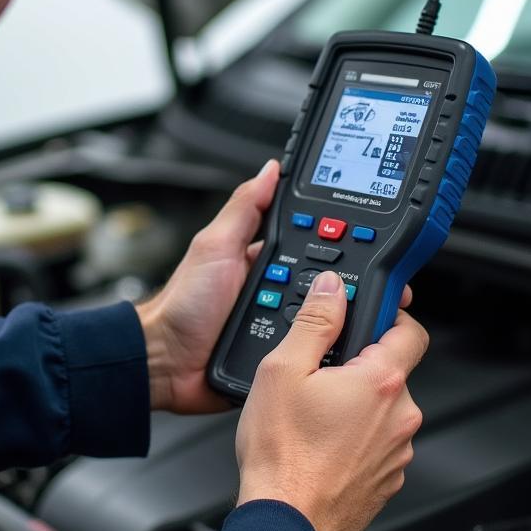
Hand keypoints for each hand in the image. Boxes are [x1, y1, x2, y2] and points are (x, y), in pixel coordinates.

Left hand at [135, 160, 411, 414]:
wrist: (167, 360)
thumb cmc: (183, 303)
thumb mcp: (214, 245)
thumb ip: (244, 208)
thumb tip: (270, 170)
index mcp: (264, 259)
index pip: (313, 243)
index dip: (337, 240)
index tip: (362, 238)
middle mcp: (276, 291)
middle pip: (326, 283)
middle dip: (342, 285)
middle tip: (348, 287)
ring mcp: (280, 324)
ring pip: (325, 319)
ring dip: (334, 320)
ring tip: (342, 318)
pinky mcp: (280, 354)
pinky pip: (311, 350)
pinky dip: (320, 349)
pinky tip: (330, 347)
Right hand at [236, 271, 427, 530]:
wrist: (285, 523)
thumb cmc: (281, 454)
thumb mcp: (283, 370)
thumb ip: (314, 322)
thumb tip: (332, 290)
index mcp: (380, 381)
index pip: (410, 329)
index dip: (388, 315)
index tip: (365, 316)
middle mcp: (400, 415)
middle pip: (390, 371)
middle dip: (357, 367)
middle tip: (316, 376)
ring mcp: (398, 451)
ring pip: (381, 409)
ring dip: (355, 405)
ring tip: (311, 417)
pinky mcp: (388, 479)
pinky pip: (376, 443)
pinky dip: (353, 439)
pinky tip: (319, 445)